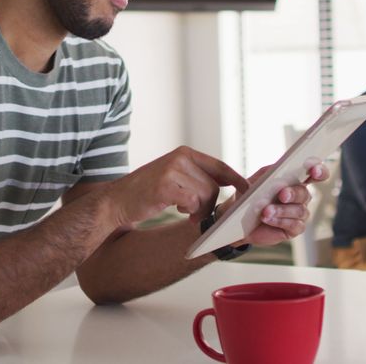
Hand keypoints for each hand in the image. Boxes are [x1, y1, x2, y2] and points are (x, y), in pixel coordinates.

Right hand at [104, 146, 248, 228]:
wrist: (117, 201)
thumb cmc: (147, 192)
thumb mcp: (174, 176)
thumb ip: (198, 176)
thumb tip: (231, 183)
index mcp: (185, 153)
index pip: (221, 166)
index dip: (237, 180)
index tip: (248, 191)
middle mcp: (180, 157)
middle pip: (214, 186)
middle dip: (209, 205)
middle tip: (194, 213)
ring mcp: (172, 170)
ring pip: (205, 196)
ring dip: (197, 210)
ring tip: (183, 211)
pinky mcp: (165, 186)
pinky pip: (192, 202)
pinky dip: (188, 211)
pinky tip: (176, 209)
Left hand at [216, 163, 328, 246]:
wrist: (239, 219)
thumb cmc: (249, 196)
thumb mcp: (255, 180)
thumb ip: (267, 173)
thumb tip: (277, 169)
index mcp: (294, 180)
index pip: (314, 173)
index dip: (320, 170)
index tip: (314, 170)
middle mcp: (300, 196)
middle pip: (305, 193)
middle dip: (293, 193)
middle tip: (282, 194)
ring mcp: (299, 213)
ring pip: (299, 210)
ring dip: (282, 210)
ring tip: (265, 211)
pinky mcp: (295, 229)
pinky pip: (294, 225)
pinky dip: (280, 221)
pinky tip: (268, 219)